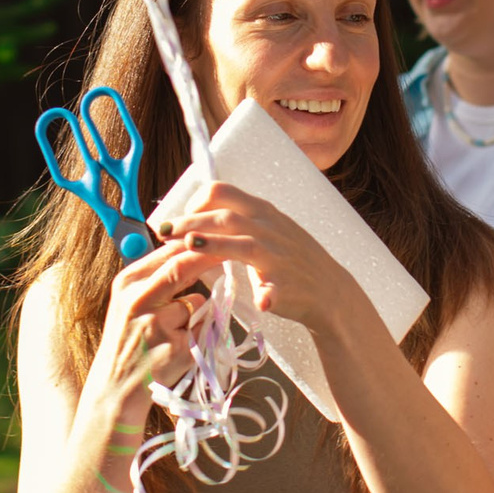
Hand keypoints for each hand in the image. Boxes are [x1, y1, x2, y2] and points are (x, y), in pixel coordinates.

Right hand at [84, 236, 206, 405]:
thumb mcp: (130, 302)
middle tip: (228, 253)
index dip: (196, 243)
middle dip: (209, 258)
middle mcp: (138, 300)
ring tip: (173, 332)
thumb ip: (156, 277)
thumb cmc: (128, 340)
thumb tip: (192, 250)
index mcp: (127, 283)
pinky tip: (175, 349)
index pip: (168, 252)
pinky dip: (196, 336)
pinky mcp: (173, 348)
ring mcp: (155, 325)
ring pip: (196, 302)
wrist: (115, 387)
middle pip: (182, 267)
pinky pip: (201, 331)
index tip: (217, 237)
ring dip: (195, 314)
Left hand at [156, 181, 372, 339]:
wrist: (328, 290)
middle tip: (164, 231)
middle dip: (191, 221)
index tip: (177, 218)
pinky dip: (268, 294)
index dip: (195, 202)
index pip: (223, 192)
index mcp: (261, 212)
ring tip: (190, 245)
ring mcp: (279, 257)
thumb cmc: (290, 259)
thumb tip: (194, 219)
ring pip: (245, 244)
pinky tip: (260, 300)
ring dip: (217, 244)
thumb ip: (236, 221)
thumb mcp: (266, 229)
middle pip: (226, 216)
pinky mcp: (287, 286)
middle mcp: (269, 229)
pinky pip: (276, 288)